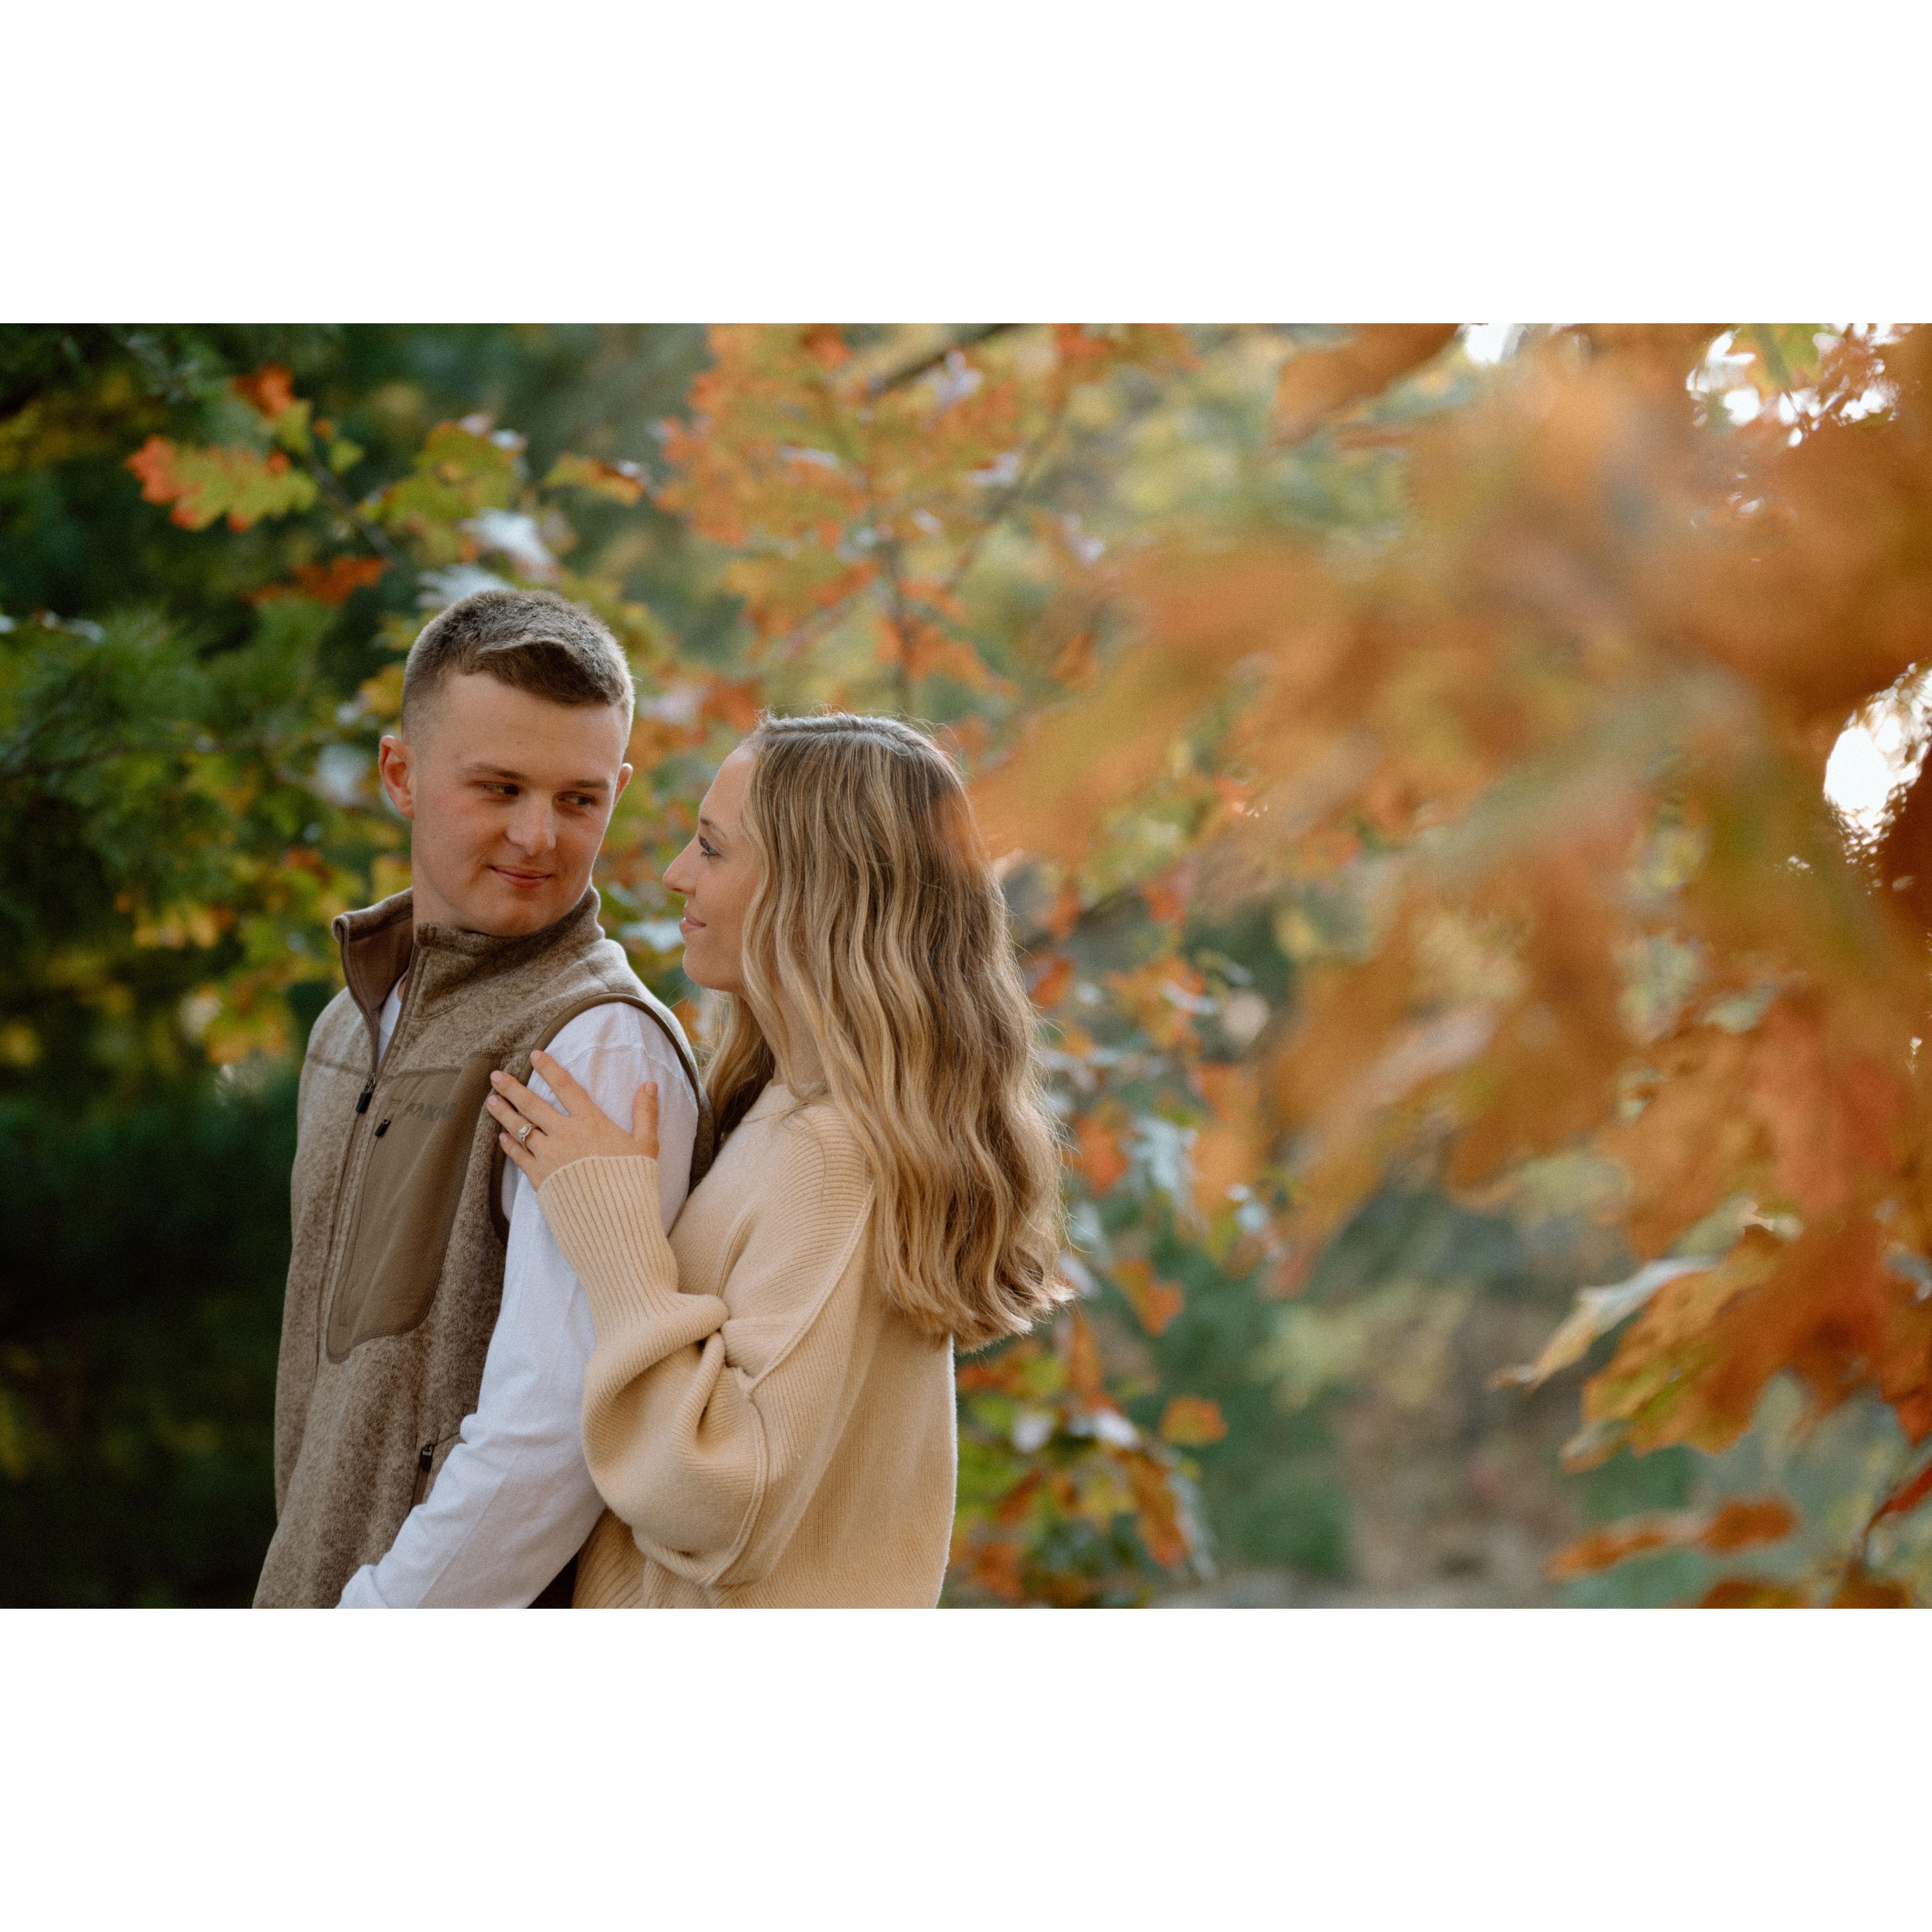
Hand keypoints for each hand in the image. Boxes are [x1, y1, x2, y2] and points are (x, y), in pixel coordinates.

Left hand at [486, 1049, 660, 1189]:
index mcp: (590, 1122)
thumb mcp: (646, 1145)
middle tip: (496, 1075)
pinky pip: (519, 1156)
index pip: (566, 1087)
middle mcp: (565, 1134)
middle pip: (533, 1105)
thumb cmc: (632, 1181)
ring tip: (490, 1100)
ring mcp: (549, 1156)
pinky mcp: (540, 1178)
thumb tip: (650, 1084)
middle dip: (512, 1088)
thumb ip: (645, 1113)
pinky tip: (501, 1138)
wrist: (613, 1219)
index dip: (549, 1069)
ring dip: (503, 1113)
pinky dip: (509, 1145)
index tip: (535, 1055)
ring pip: (520, 1129)